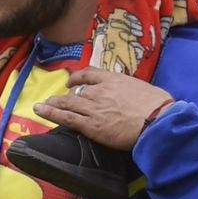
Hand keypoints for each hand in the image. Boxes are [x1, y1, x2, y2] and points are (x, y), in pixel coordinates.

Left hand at [34, 68, 175, 150]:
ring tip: (41, 105)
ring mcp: (94, 107)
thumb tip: (132, 94)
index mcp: (113, 79)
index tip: (73, 82)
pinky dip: (50, 113)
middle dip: (66, 95)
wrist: (157, 121)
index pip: (90, 73)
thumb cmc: (158, 106)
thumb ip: (131, 89)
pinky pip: (66, 117)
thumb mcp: (143, 88)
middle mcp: (100, 90)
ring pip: (67, 103)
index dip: (78, 78)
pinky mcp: (91, 125)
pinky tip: (39, 111)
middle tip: (57, 98)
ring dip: (53, 104)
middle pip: (77, 90)